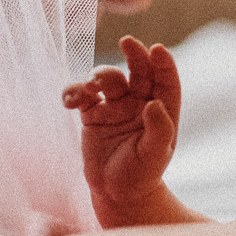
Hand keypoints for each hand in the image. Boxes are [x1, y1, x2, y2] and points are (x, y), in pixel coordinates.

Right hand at [62, 35, 178, 214]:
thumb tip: (154, 104)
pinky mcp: (91, 114)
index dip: (163, 63)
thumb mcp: (155, 155)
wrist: (116, 193)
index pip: (165, 80)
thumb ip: (159, 129)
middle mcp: (139, 103)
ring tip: (90, 89)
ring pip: (108, 79)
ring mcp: (114, 106)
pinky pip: (82, 94)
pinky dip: (74, 92)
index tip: (157, 49)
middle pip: (138, 70)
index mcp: (161, 109)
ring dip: (98, 76)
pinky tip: (69, 102)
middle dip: (134, 54)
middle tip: (127, 42)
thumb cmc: (141, 174)